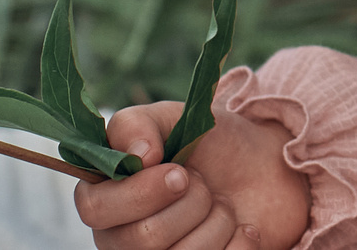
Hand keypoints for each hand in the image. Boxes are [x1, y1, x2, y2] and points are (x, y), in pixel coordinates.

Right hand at [74, 99, 310, 249]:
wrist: (262, 167)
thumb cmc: (208, 145)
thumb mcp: (172, 118)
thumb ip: (137, 124)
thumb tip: (139, 155)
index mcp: (106, 197)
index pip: (94, 210)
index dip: (140, 193)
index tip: (178, 173)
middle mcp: (121, 237)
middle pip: (143, 238)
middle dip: (190, 201)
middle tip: (202, 183)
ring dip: (217, 220)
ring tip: (221, 203)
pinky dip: (240, 241)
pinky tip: (242, 226)